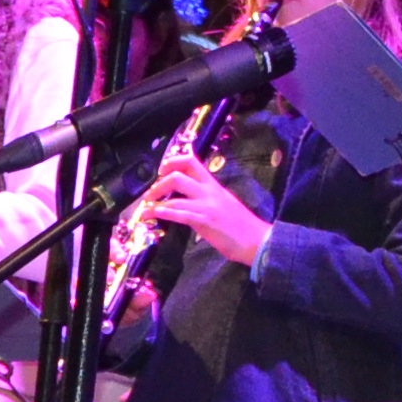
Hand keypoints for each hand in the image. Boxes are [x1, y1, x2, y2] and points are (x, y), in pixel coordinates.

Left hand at [140, 159, 270, 265]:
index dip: (172, 161)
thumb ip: (207, 198)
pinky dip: (163, 213)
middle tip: (149, 195)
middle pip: (179, 175)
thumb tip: (189, 199)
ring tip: (145, 210)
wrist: (257, 240)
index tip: (161, 169)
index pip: (192, 162)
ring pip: (176, 194)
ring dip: (155, 200)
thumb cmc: (242, 225)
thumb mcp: (224, 204)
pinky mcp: (205, 221)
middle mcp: (209, 192)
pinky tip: (154, 215)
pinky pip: (180, 214)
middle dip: (159, 183)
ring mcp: (207, 206)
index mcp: (214, 186)